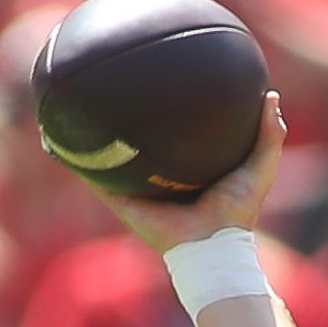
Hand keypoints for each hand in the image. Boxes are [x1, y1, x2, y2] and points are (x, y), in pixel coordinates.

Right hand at [89, 93, 285, 252]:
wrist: (211, 244)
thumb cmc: (237, 210)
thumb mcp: (260, 166)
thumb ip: (268, 134)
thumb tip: (271, 95)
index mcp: (188, 169)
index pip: (173, 135)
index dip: (165, 114)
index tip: (158, 82)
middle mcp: (159, 177)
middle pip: (138, 143)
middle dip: (123, 119)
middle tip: (111, 86)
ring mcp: (137, 189)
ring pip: (109, 158)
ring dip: (90, 137)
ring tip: (72, 105)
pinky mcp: (121, 200)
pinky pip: (92, 177)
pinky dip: (74, 160)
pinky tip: (56, 138)